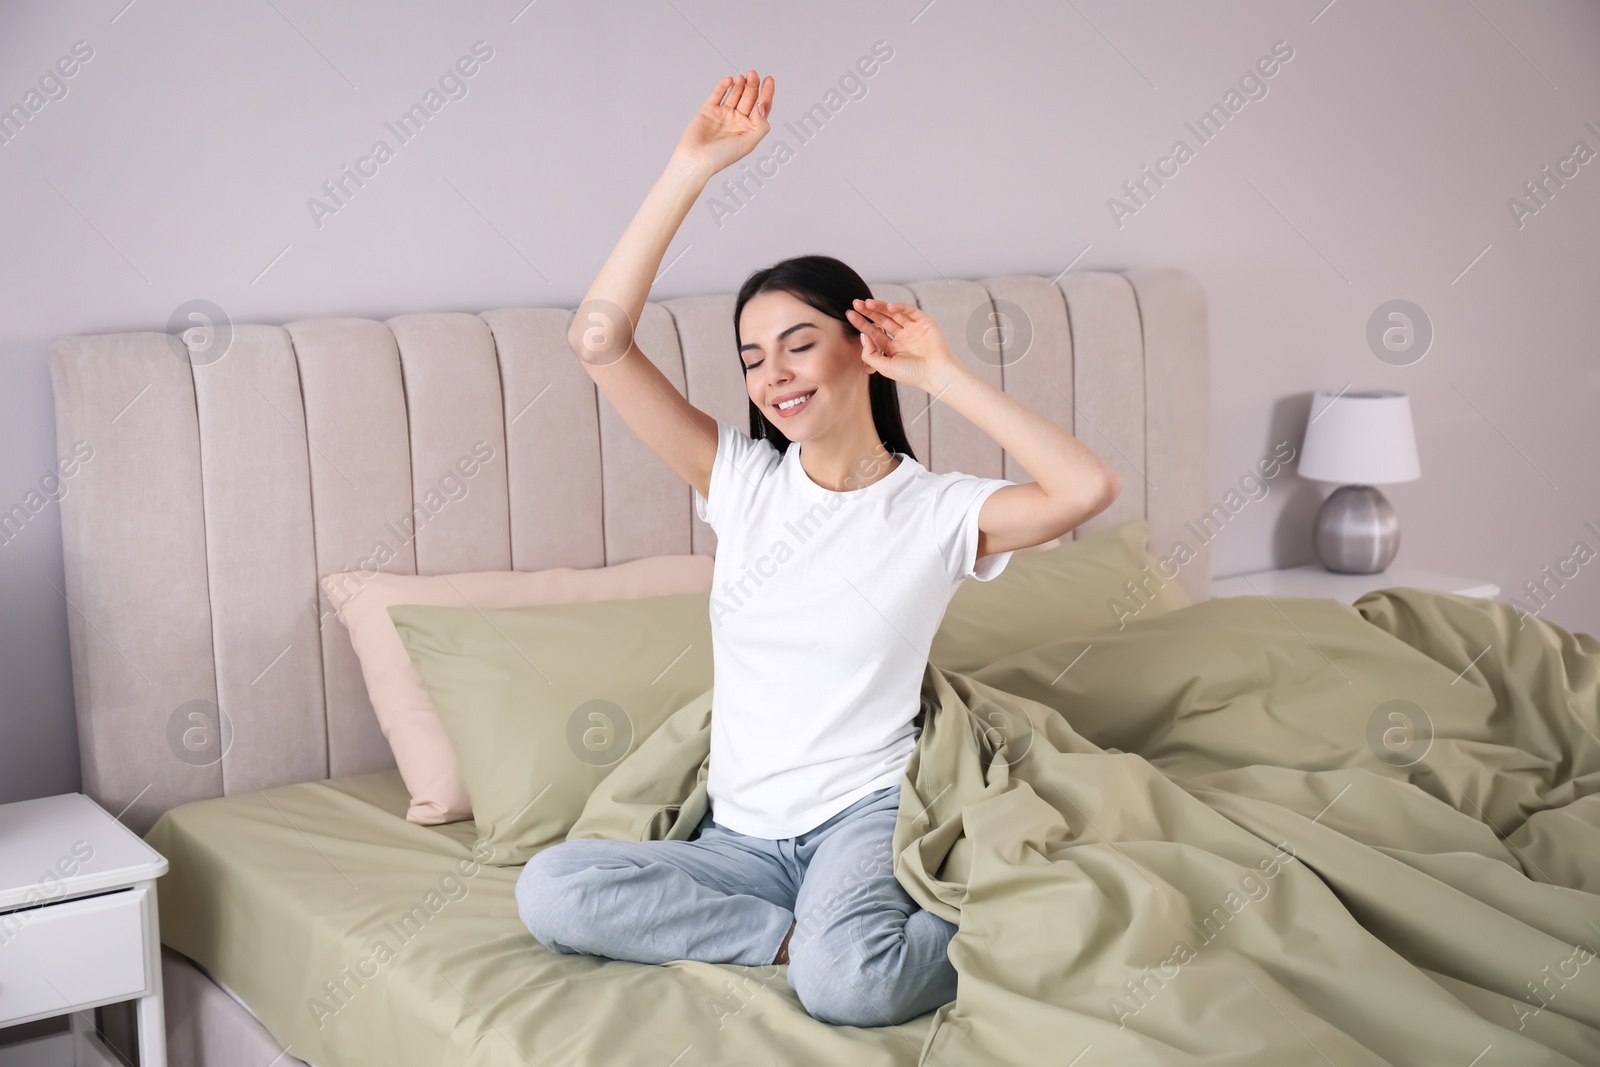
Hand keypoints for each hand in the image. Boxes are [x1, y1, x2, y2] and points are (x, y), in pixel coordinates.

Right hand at [672, 69, 774, 178]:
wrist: (695, 159)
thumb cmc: (720, 157)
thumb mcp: (747, 144)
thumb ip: (760, 126)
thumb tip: (763, 107)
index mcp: (748, 129)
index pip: (761, 107)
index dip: (767, 93)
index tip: (769, 80)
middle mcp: (737, 120)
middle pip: (749, 98)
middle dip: (752, 85)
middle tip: (753, 74)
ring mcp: (723, 114)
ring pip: (735, 94)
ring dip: (740, 84)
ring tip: (742, 77)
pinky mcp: (709, 109)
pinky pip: (718, 94)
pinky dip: (723, 86)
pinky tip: (729, 80)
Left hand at [847, 299, 965, 395]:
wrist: (936, 374)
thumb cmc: (912, 374)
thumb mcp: (884, 367)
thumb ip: (870, 354)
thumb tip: (862, 335)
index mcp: (893, 348)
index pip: (874, 332)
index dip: (862, 323)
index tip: (850, 314)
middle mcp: (902, 337)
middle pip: (882, 320)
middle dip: (868, 312)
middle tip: (855, 303)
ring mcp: (913, 329)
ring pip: (894, 313)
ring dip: (880, 307)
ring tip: (867, 303)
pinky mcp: (924, 322)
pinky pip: (910, 311)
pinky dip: (900, 307)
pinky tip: (889, 307)